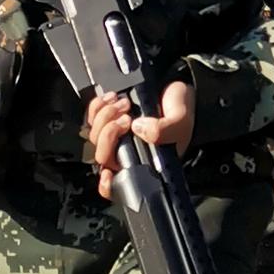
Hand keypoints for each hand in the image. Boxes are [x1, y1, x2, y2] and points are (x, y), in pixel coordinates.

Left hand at [84, 79, 195, 196]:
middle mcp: (127, 153)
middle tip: (127, 118)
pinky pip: (92, 116)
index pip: (120, 184)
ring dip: (105, 115)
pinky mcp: (109, 118)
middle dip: (109, 133)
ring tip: (125, 104)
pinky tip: (112, 99)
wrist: (176, 89)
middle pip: (102, 155)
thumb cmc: (181, 113)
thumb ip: (164, 130)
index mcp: (144, 163)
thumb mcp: (180, 123)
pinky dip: (98, 106)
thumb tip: (138, 128)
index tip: (107, 172)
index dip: (108, 184)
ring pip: (94, 135)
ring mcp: (116, 136)